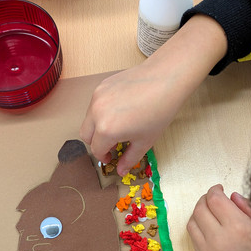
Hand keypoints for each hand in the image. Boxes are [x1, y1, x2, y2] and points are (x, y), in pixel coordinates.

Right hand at [80, 14, 228, 175]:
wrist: (165, 79)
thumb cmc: (159, 112)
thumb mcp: (144, 141)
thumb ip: (129, 159)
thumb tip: (120, 171)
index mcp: (107, 130)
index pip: (96, 149)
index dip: (104, 156)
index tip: (111, 157)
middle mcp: (97, 113)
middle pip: (86, 135)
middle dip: (96, 143)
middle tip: (111, 145)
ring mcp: (97, 97)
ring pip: (88, 119)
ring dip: (97, 127)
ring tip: (118, 126)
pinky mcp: (101, 86)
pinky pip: (95, 104)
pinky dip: (102, 112)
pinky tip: (120, 110)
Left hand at [187, 185, 250, 250]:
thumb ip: (247, 208)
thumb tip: (231, 196)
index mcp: (237, 227)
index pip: (215, 199)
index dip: (215, 190)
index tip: (219, 189)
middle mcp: (218, 238)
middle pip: (200, 209)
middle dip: (205, 200)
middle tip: (212, 198)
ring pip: (192, 223)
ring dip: (198, 213)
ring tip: (208, 212)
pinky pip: (193, 239)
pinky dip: (196, 228)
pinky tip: (207, 227)